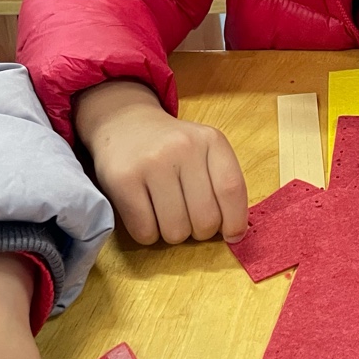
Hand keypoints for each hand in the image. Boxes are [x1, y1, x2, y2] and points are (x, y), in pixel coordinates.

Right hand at [75, 79, 247, 244]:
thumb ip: (222, 184)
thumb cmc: (171, 147)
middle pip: (205, 219)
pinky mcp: (124, 180)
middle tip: (189, 218)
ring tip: (165, 213)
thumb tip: (234, 234)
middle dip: (200, 231)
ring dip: (173, 233)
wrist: (124, 123)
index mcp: (211, 140)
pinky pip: (145, 232)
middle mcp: (183, 147)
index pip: (231, 189)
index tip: (232, 235)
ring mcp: (152, 163)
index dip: (235, 221)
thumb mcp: (204, 150)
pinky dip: (148, 234)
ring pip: (175, 231)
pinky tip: (145, 213)